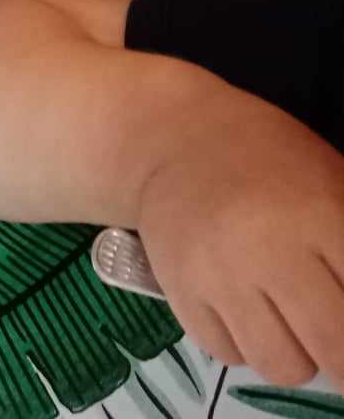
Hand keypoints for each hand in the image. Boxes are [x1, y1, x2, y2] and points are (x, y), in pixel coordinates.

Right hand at [137, 102, 343, 391]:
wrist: (175, 135)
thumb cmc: (269, 156)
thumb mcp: (332, 179)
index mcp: (318, 214)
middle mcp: (267, 249)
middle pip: (334, 349)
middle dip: (342, 354)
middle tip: (333, 337)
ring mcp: (218, 274)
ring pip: (281, 366)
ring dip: (294, 353)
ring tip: (288, 320)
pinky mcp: (179, 290)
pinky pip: (228, 355)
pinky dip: (243, 343)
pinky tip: (244, 308)